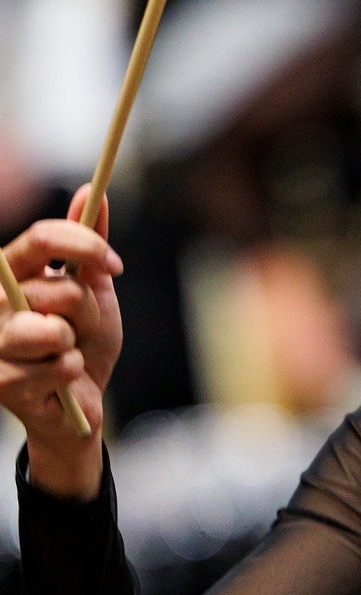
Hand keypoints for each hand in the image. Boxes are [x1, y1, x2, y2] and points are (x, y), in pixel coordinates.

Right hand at [0, 186, 122, 500]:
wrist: (78, 403)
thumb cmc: (83, 343)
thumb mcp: (94, 291)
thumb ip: (88, 246)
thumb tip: (94, 190)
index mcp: (12, 273)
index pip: (41, 240)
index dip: (84, 245)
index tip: (116, 264)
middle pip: (57, 289)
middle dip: (85, 311)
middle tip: (80, 328)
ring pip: (52, 330)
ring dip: (74, 343)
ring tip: (65, 352)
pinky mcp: (2, 383)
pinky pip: (60, 366)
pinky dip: (73, 373)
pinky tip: (60, 381)